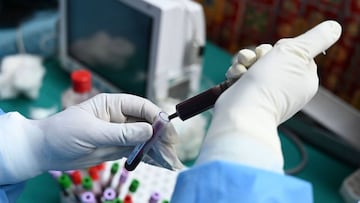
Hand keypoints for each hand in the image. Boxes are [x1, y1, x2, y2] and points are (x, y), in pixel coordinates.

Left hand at [0, 93, 182, 183]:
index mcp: (113, 104)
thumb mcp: (90, 132)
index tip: (167, 131)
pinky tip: (160, 163)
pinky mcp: (119, 148)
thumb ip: (120, 133)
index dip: (157, 118)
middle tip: (173, 151)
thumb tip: (148, 131)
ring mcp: (121, 133)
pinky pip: (138, 151)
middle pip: (147, 124)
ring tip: (171, 162)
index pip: (141, 107)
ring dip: (159, 149)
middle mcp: (120, 117)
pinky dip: (150, 157)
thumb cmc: (62, 133)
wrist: (44, 151)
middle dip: (162, 136)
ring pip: (146, 139)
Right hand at [195, 20, 341, 172]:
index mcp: (304, 79)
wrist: (244, 113)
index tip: (277, 53)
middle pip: (271, 55)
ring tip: (243, 70)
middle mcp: (285, 86)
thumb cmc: (270, 83)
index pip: (295, 51)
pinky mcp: (247, 94)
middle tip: (258, 60)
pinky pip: (241, 74)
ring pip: (253, 63)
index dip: (282, 48)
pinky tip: (235, 78)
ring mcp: (265, 91)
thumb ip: (316, 39)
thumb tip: (333, 28)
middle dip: (259, 54)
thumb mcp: (297, 53)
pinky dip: (236, 72)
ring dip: (245, 61)